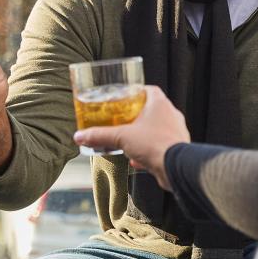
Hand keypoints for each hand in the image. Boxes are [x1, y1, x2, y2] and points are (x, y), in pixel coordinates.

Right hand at [71, 86, 188, 188]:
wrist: (175, 168)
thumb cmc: (155, 144)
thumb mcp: (121, 137)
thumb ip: (99, 135)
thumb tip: (81, 135)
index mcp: (160, 104)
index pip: (149, 90)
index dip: (136, 92)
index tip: (124, 96)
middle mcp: (171, 116)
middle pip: (151, 110)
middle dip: (136, 116)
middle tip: (122, 120)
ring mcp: (175, 133)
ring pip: (156, 129)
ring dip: (142, 134)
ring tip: (128, 140)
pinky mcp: (176, 149)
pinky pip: (159, 146)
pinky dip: (148, 151)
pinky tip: (136, 159)